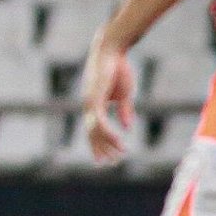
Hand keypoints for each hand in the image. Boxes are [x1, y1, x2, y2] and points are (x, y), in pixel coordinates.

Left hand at [79, 32, 136, 163]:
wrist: (112, 50)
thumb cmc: (118, 69)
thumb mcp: (124, 95)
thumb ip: (124, 111)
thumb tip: (127, 127)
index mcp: (94, 106)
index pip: (94, 130)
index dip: (98, 144)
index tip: (104, 158)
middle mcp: (88, 107)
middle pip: (92, 134)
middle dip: (100, 150)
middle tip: (107, 165)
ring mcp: (90, 103)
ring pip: (95, 131)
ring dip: (107, 145)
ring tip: (118, 157)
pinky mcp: (94, 99)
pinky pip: (100, 121)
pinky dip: (108, 133)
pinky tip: (118, 142)